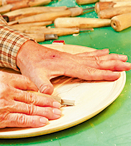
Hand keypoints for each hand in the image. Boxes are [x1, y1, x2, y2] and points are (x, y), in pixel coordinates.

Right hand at [0, 70, 61, 129]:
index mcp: (3, 78)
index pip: (26, 82)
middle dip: (47, 101)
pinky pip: (21, 119)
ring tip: (56, 114)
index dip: (38, 89)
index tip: (46, 93)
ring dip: (45, 111)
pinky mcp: (1, 117)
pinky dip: (34, 121)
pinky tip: (43, 122)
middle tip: (58, 105)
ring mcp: (5, 103)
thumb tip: (11, 85)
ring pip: (30, 107)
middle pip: (32, 95)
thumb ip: (1, 81)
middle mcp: (6, 89)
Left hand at [16, 41, 130, 94]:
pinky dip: (98, 54)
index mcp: (66, 65)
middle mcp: (71, 59)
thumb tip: (49, 94)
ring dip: (109, 58)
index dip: (103, 73)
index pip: (88, 70)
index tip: (116, 74)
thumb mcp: (33, 76)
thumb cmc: (30, 63)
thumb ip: (42, 85)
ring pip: (94, 58)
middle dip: (113, 64)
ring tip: (122, 58)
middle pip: (96, 62)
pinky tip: (104, 52)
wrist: (25, 51)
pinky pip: (88, 55)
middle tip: (128, 64)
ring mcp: (71, 57)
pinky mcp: (69, 57)